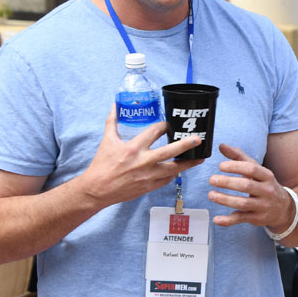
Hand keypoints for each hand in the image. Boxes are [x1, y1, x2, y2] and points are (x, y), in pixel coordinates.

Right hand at [78, 108, 201, 206]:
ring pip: (173, 169)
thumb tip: (116, 106)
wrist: (97, 190)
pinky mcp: (149, 187)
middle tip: (198, 139)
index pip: (154, 132)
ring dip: (188, 163)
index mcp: (133, 148)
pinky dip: (174, 174)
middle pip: (169, 152)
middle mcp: (142, 162)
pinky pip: (166, 180)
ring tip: (200, 158)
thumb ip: (113, 122)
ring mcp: (147, 176)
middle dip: (186, 145)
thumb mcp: (107, 141)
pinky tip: (180, 169)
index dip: (164, 126)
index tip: (170, 124)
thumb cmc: (101, 165)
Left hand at [207, 143, 293, 229]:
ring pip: (243, 203)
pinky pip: (241, 219)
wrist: (284, 208)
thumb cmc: (265, 185)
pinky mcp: (257, 218)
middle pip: (246, 186)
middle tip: (212, 179)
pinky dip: (228, 221)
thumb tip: (221, 145)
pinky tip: (216, 219)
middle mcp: (267, 191)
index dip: (236, 167)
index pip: (252, 169)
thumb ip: (239, 157)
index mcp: (267, 176)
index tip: (221, 166)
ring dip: (225, 199)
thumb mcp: (257, 170)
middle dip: (227, 182)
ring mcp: (262, 206)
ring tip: (211, 195)